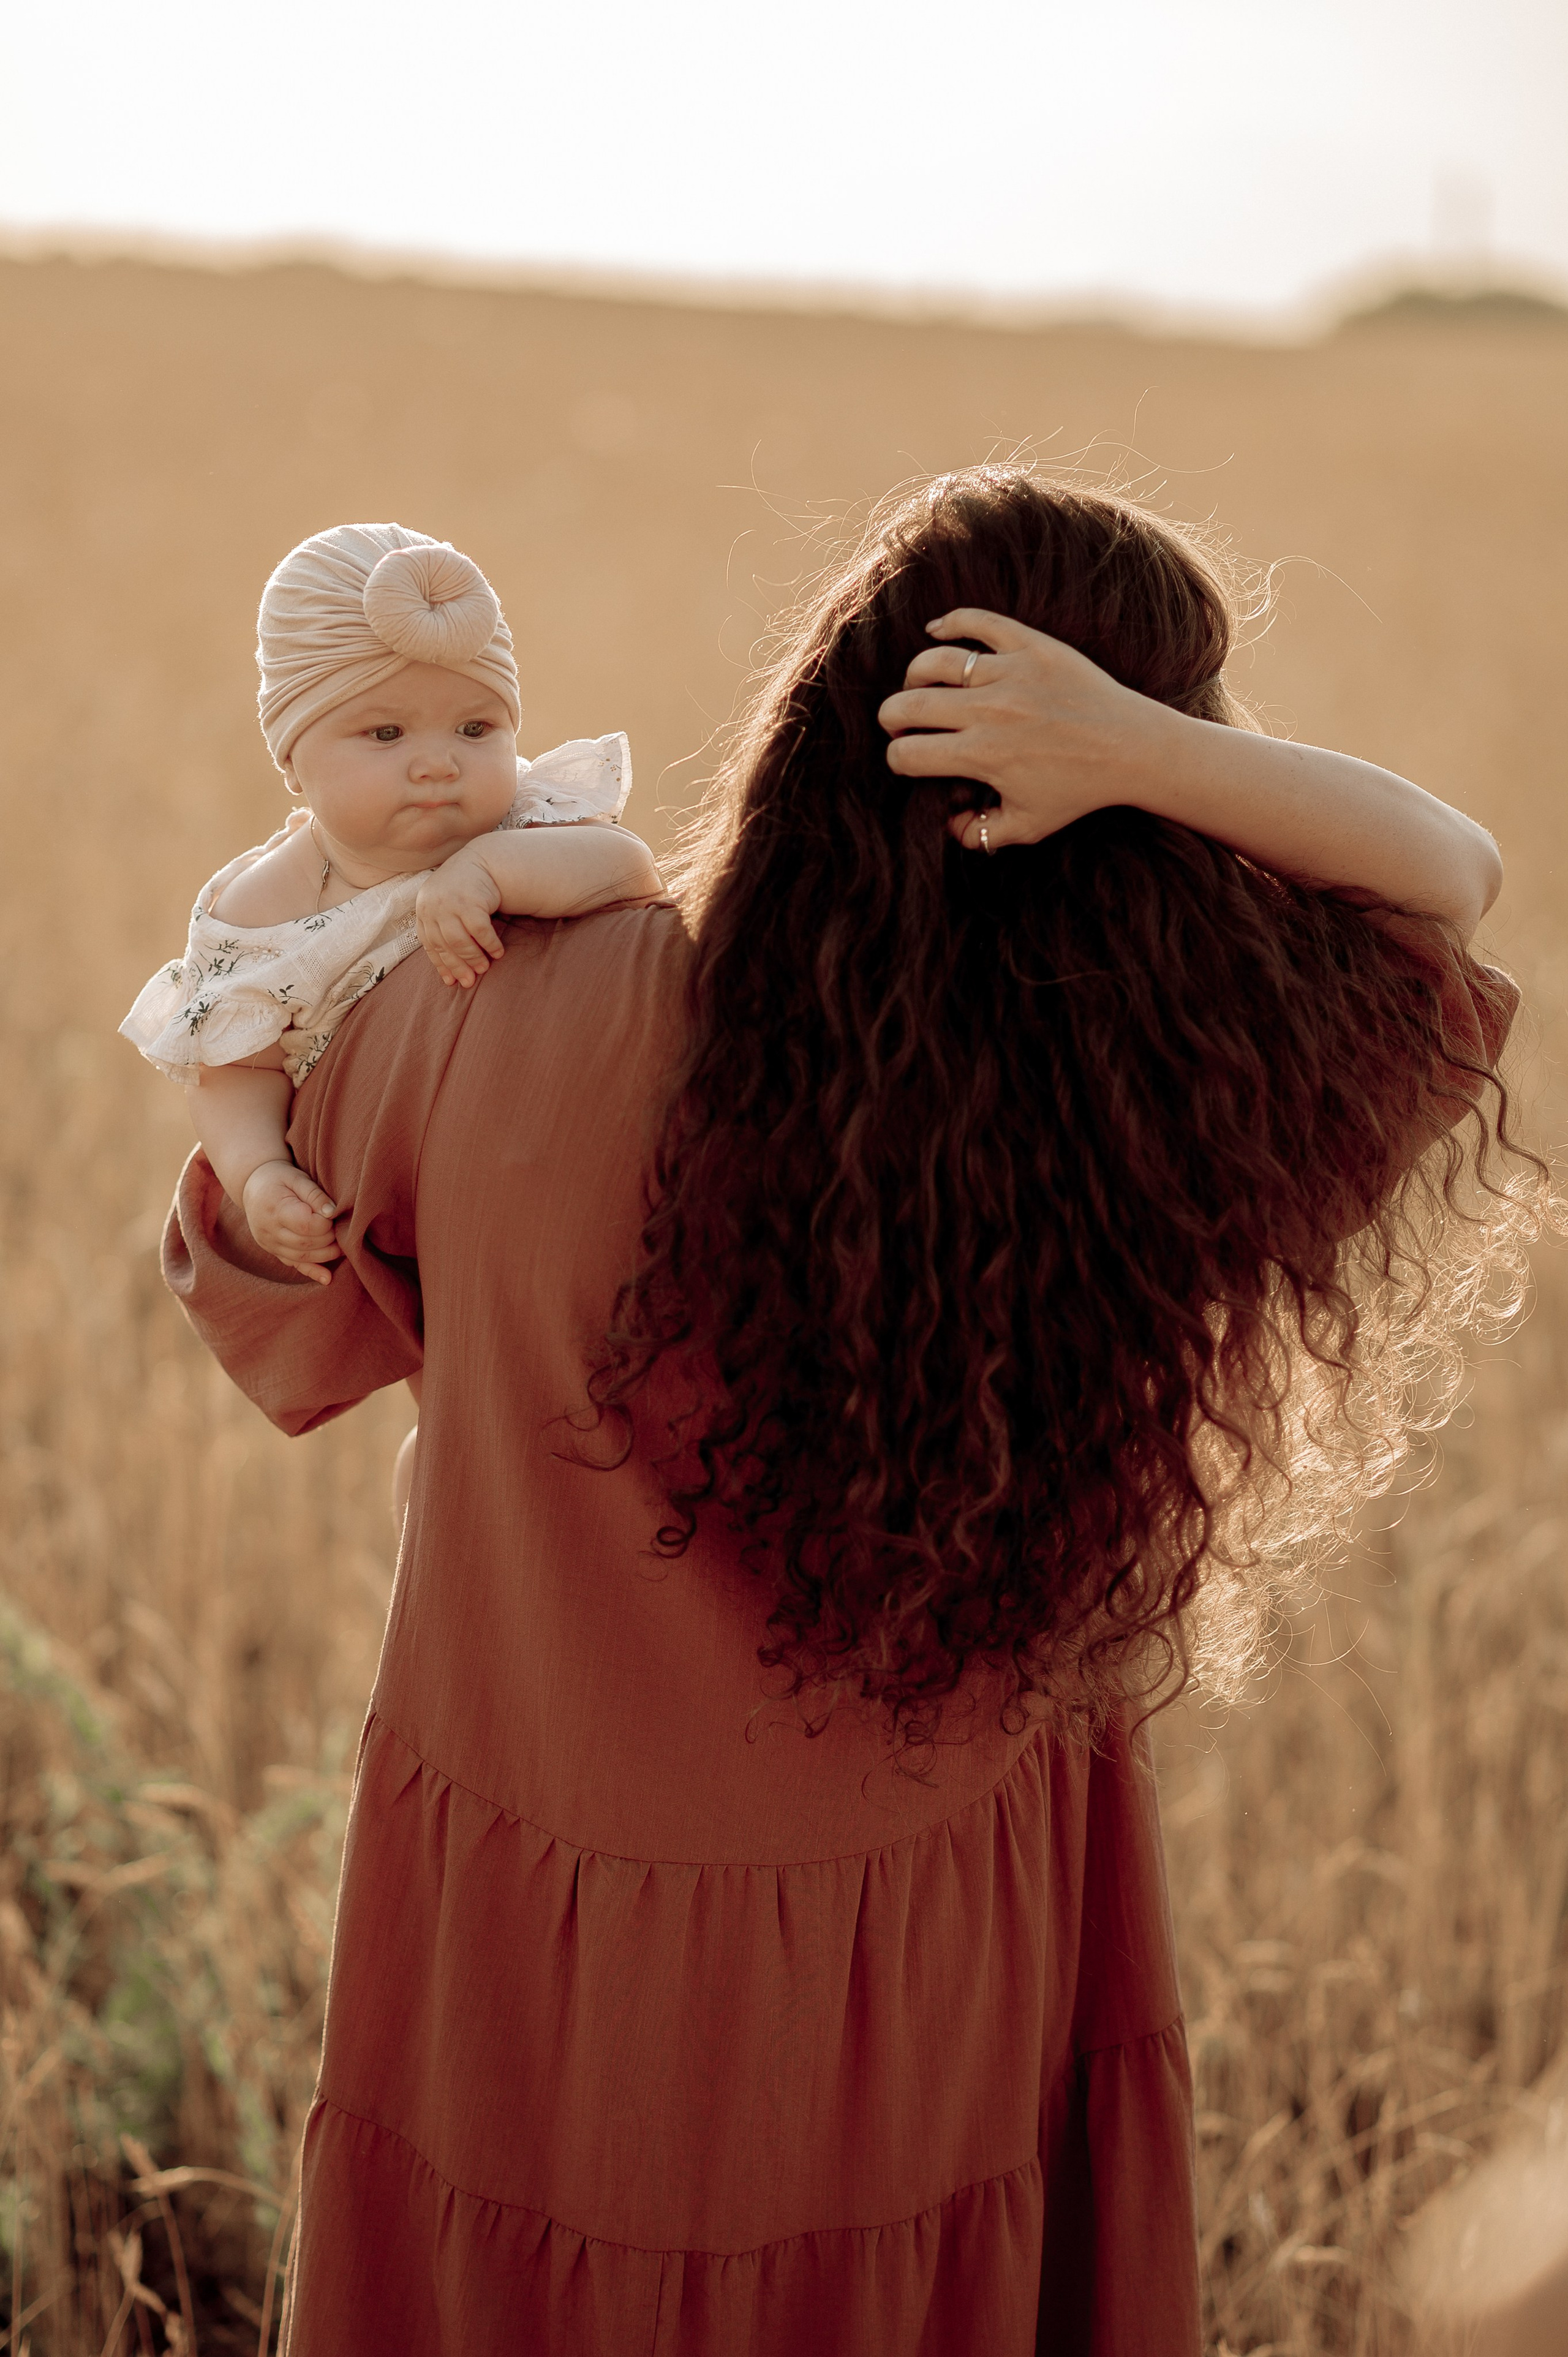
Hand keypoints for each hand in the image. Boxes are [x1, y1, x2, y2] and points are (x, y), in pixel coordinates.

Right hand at [240, 1159, 340, 1286]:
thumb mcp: (297, 1178)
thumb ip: (315, 1195)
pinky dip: (311, 1271)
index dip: (325, 1224)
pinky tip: (327, 1279)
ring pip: (302, 1256)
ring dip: (326, 1255)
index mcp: (274, 1209)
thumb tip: (332, 1213)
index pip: (305, 1225)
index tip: (333, 1214)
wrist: (253, 1186)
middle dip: (329, 1239)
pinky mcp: (273, 1251)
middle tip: (342, 1229)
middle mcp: (268, 1230)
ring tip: (343, 1246)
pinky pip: (293, 1264)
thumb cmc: (279, 1178)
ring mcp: (269, 1244)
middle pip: (305, 1243)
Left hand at [416, 843, 503, 986]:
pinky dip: (489, 944)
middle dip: (458, 966)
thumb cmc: (463, 891)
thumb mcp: (444, 907)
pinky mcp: (470, 902)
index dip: (441, 964)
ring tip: (485, 968)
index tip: (451, 981)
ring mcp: (450, 904)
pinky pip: (480, 931)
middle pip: (445, 945)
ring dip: (474, 958)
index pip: (429, 944)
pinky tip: (498, 952)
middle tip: (470, 981)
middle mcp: (433, 907)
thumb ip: (441, 930)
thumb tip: (447, 973)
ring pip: (460, 942)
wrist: (481, 862)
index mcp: (423, 909)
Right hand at [878, 608, 1168, 851]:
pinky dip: (949, 622)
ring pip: (933, 662)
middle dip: (892, 719)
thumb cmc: (1079, 790)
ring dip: (914, 677)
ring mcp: (1009, 673)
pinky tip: (935, 631)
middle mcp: (988, 711)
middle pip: (907, 705)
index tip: (909, 761)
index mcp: (982, 756)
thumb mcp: (1028, 825)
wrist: (1132, 748)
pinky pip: (978, 622)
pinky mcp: (1031, 646)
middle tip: (901, 726)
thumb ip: (979, 833)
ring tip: (920, 688)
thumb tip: (947, 824)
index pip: (908, 754)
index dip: (898, 761)